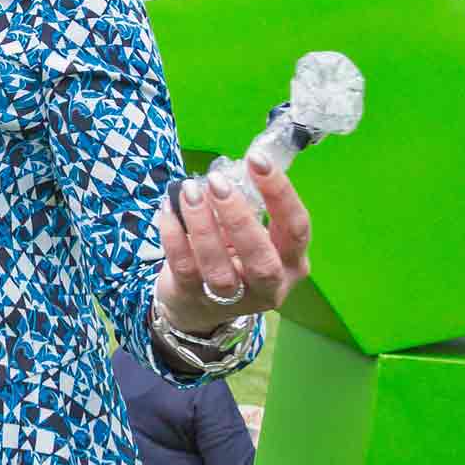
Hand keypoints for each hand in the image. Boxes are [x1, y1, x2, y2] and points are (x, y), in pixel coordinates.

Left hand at [154, 152, 312, 333]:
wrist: (197, 304)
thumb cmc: (232, 256)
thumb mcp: (250, 235)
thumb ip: (248, 207)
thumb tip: (233, 170)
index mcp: (291, 262)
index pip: (296, 228)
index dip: (280, 193)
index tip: (258, 160)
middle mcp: (268, 285)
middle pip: (261, 259)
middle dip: (238, 217)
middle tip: (217, 183)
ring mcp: (231, 298)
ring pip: (219, 268)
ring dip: (203, 226)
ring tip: (190, 191)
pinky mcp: (194, 297)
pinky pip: (184, 267)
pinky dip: (174, 235)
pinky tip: (168, 208)